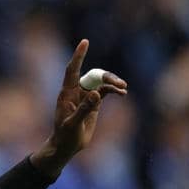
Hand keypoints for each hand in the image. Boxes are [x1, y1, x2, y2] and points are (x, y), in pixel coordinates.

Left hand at [30, 39, 127, 177]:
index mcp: (66, 93)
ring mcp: (85, 96)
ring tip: (123, 89)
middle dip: (106, 76)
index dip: (78, 56)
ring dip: (112, 82)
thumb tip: (97, 94)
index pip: (72, 70)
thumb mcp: (73, 124)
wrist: (67, 146)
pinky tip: (122, 92)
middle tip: (119, 83)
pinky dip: (114, 90)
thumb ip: (85, 109)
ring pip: (100, 82)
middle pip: (92, 75)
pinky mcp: (93, 103)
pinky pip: (105, 91)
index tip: (85, 42)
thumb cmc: (65, 136)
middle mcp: (75, 91)